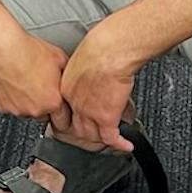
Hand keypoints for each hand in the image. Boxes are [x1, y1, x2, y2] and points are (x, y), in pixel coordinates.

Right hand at [0, 21, 70, 122]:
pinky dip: (11, 98)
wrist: (1, 47)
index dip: (63, 111)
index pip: (63, 120)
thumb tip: (70, 80)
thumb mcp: (59, 58)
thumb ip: (67, 76)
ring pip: (25, 111)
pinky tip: (12, 82)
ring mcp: (16, 109)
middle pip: (44, 115)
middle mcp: (35, 110)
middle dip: (44, 104)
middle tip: (39, 85)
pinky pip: (9, 106)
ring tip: (24, 80)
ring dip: (27, 101)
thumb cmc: (26, 50)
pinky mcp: (0, 106)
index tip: (60, 107)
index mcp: (53, 101)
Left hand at [57, 24, 136, 152]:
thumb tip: (90, 73)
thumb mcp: (82, 61)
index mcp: (66, 88)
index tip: (81, 120)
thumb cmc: (100, 48)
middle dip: (86, 134)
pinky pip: (111, 137)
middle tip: (97, 135)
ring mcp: (88, 113)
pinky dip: (119, 144)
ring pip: (92, 136)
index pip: (66, 112)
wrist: (109, 51)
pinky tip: (125, 145)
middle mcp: (74, 103)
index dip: (74, 119)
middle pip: (76, 128)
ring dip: (102, 140)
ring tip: (111, 141)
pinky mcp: (105, 117)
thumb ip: (83, 73)